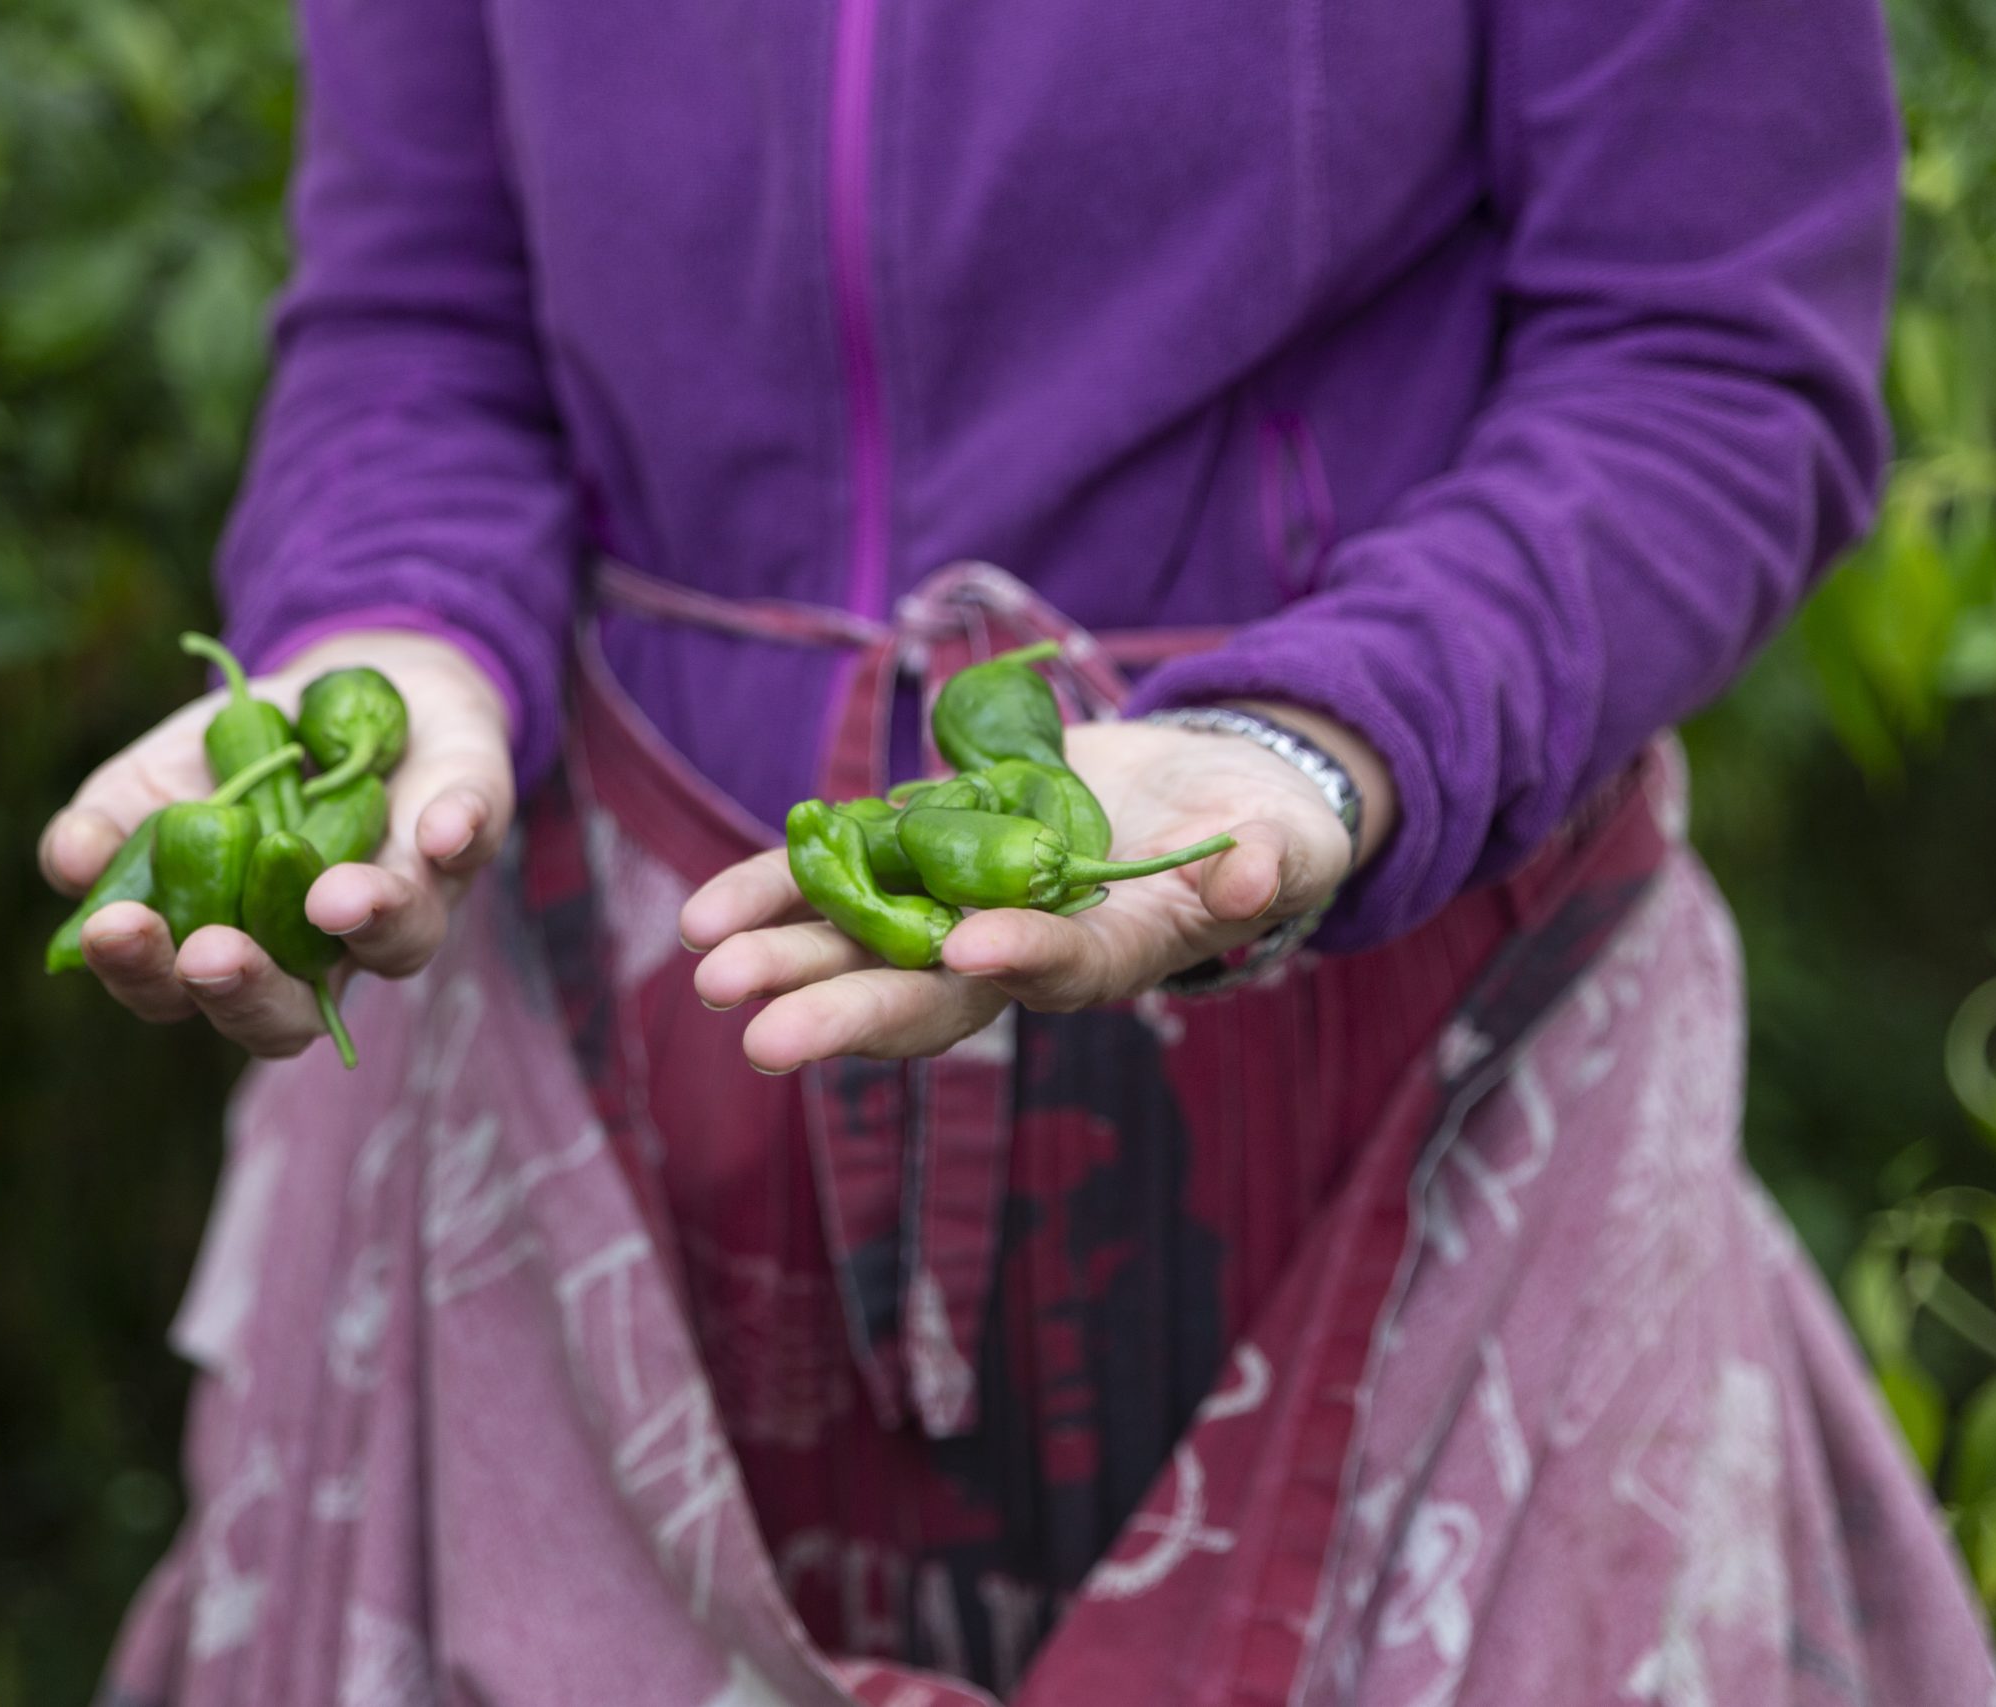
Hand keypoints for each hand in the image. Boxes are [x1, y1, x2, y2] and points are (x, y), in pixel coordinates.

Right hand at [38, 629, 514, 1056]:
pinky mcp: (470, 832)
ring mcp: (409, 901)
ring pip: (401, 947)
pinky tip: (439, 826)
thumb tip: (68, 856)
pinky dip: (455, 834)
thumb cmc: (242, 758)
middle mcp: (326, 953)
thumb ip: (113, 821)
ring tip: (332, 896)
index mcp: (235, 948)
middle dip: (248, 991)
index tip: (112, 927)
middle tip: (211, 954)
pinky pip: (471, 841)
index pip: (181, 994)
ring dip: (368, 924)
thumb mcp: (159, 776)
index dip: (146, 976)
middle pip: (289, 1017)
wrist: (354, 684)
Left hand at [680, 703, 1396, 1072]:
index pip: (1058, 971)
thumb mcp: (1291, 843)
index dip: (1020, 957)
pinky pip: (837, 875)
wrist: (1200, 795)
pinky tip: (704, 915)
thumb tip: (1254, 878)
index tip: (969, 947)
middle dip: (847, 1011)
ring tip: (706, 970)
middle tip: (763, 1037)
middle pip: (927, 993)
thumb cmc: (1261, 834)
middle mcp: (1016, 954)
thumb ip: (1275, 864)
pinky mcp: (921, 850)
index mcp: (1110, 959)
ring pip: (860, 943)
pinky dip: (774, 888)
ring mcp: (958, 905)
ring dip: (786, 957)